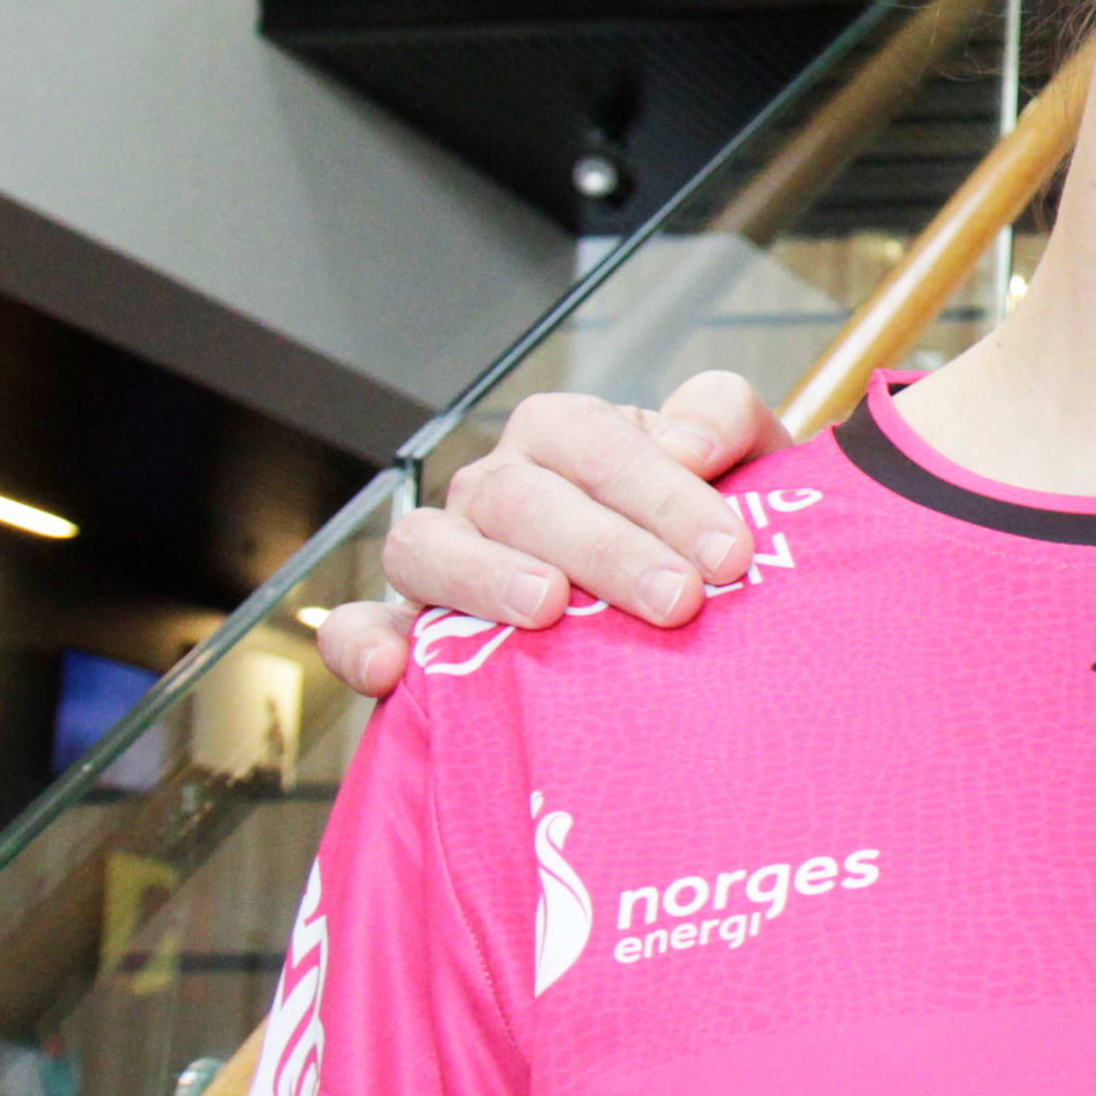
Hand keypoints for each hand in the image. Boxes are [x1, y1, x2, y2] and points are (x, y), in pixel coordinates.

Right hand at [322, 373, 788, 697]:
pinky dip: (360, 644)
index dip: (663, 493)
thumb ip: (725, 422)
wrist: (683, 602)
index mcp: (566, 436)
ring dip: (484, 576)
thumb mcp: (738, 464)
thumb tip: (690, 445)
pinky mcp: (408, 631)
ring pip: (427, 545)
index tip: (730, 554)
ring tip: (546, 608)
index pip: (597, 443)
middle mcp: (496, 487)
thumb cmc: (702, 532)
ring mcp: (444, 555)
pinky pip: (357, 628)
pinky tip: (392, 672)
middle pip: (523, 497)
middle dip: (606, 548)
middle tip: (678, 600)